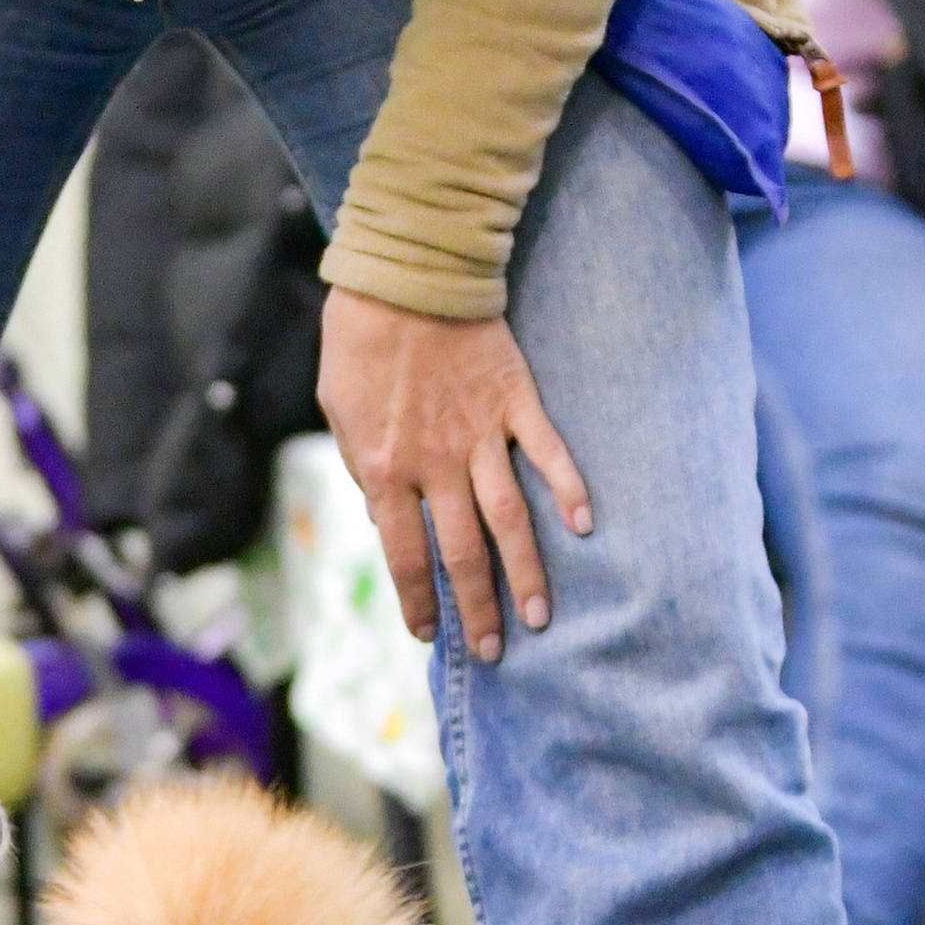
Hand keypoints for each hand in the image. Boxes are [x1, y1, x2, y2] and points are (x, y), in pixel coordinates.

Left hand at [317, 290, 592, 662]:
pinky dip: (569, 489)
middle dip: (477, 607)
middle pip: (462, 551)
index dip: (418, 599)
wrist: (405, 274)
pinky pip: (548, 453)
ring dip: (524, 571)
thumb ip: (361, 467)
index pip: (404, 553)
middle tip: (493, 650)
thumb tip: (385, 520)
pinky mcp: (515, 402)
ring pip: (509, 517)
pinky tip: (584, 526)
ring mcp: (480, 433)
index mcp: (384, 466)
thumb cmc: (360, 341)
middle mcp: (435, 461)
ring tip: (540, 615)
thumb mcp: (339, 410)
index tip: (430, 633)